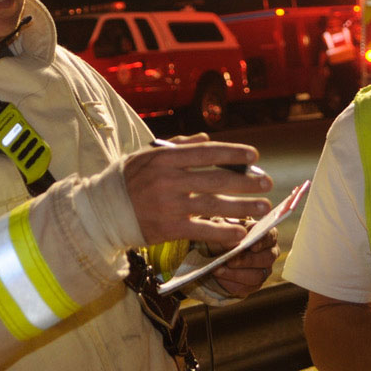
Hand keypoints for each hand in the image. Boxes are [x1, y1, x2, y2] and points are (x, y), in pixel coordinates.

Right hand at [124, 133, 273, 248]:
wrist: (103, 212)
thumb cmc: (127, 180)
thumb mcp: (147, 156)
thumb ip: (178, 146)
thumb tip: (206, 138)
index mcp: (165, 159)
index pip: (207, 152)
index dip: (233, 153)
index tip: (254, 155)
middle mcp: (169, 180)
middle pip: (216, 179)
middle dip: (246, 181)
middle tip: (267, 182)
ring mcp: (169, 205)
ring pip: (214, 205)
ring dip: (242, 207)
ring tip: (263, 207)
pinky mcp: (168, 228)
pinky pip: (202, 230)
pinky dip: (223, 232)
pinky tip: (241, 232)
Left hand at [210, 227, 279, 297]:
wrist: (216, 249)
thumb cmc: (223, 232)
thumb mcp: (222, 226)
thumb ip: (228, 230)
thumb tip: (235, 241)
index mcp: (267, 235)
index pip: (270, 236)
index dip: (262, 242)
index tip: (251, 246)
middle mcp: (270, 253)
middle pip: (267, 258)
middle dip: (247, 260)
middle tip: (230, 261)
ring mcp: (264, 270)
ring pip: (256, 276)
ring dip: (236, 274)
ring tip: (218, 269)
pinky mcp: (254, 285)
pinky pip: (245, 287)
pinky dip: (230, 283)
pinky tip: (219, 277)